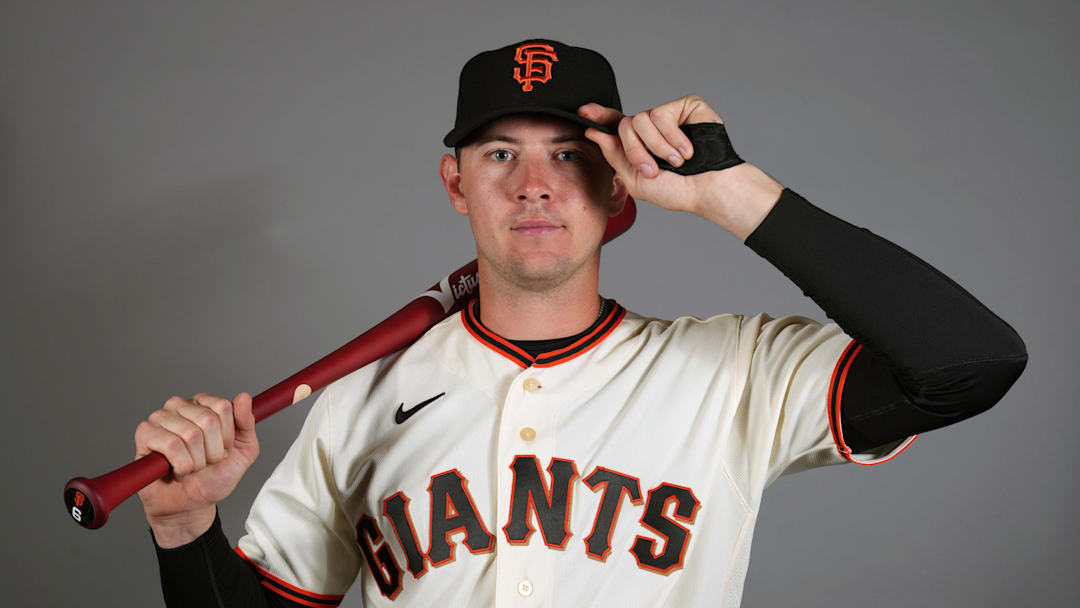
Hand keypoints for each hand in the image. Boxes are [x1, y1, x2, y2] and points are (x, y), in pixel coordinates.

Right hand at [135, 392, 258, 546]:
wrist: (192, 505)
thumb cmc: (214, 477)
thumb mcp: (244, 451)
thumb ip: (247, 423)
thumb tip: (243, 396)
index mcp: (203, 404)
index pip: (224, 407)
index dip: (227, 437)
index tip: (222, 450)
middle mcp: (180, 406)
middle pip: (208, 420)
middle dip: (212, 451)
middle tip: (204, 462)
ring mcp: (159, 418)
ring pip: (190, 434)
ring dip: (196, 461)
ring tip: (190, 467)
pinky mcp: (144, 434)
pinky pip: (171, 445)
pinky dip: (181, 466)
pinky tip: (176, 471)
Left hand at [580, 95, 782, 238]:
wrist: (708, 188)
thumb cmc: (679, 189)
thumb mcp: (636, 179)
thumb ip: (614, 155)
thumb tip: (595, 133)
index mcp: (639, 143)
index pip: (616, 125)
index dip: (600, 116)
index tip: (584, 111)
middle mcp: (652, 127)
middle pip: (625, 125)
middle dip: (635, 151)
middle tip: (653, 169)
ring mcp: (669, 115)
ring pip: (641, 119)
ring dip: (656, 147)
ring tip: (675, 161)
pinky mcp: (685, 106)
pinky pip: (661, 115)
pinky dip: (672, 137)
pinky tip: (686, 150)